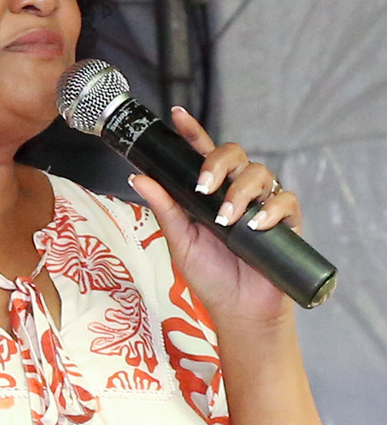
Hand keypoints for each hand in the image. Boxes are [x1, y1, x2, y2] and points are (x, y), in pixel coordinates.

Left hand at [127, 106, 300, 329]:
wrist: (238, 310)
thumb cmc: (209, 276)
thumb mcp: (179, 241)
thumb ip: (164, 208)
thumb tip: (138, 178)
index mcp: (208, 193)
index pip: (203, 155)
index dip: (193, 132)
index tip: (177, 115)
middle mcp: (236, 192)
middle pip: (234, 154)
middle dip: (217, 163)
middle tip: (203, 186)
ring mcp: (263, 204)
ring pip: (260, 173)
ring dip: (239, 192)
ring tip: (226, 219)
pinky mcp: (286, 221)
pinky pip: (285, 200)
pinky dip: (269, 210)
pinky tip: (254, 225)